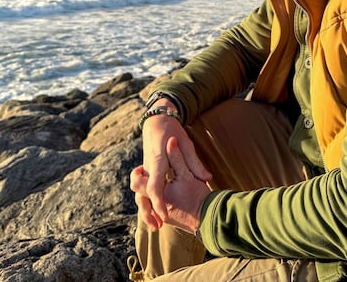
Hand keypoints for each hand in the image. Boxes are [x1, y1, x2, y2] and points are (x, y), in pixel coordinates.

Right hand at [132, 103, 211, 227]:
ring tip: (156, 225)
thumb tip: (207, 178)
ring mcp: (145, 170)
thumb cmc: (172, 131)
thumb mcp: (186, 143)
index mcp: (158, 160)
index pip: (154, 185)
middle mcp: (148, 167)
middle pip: (142, 194)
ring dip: (146, 210)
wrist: (156, 120)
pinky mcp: (146, 171)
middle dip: (148, 212)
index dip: (158, 202)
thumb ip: (194, 162)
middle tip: (158, 226)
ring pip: (140, 193)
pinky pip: (143, 189)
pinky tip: (155, 213)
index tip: (164, 215)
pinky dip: (148, 202)